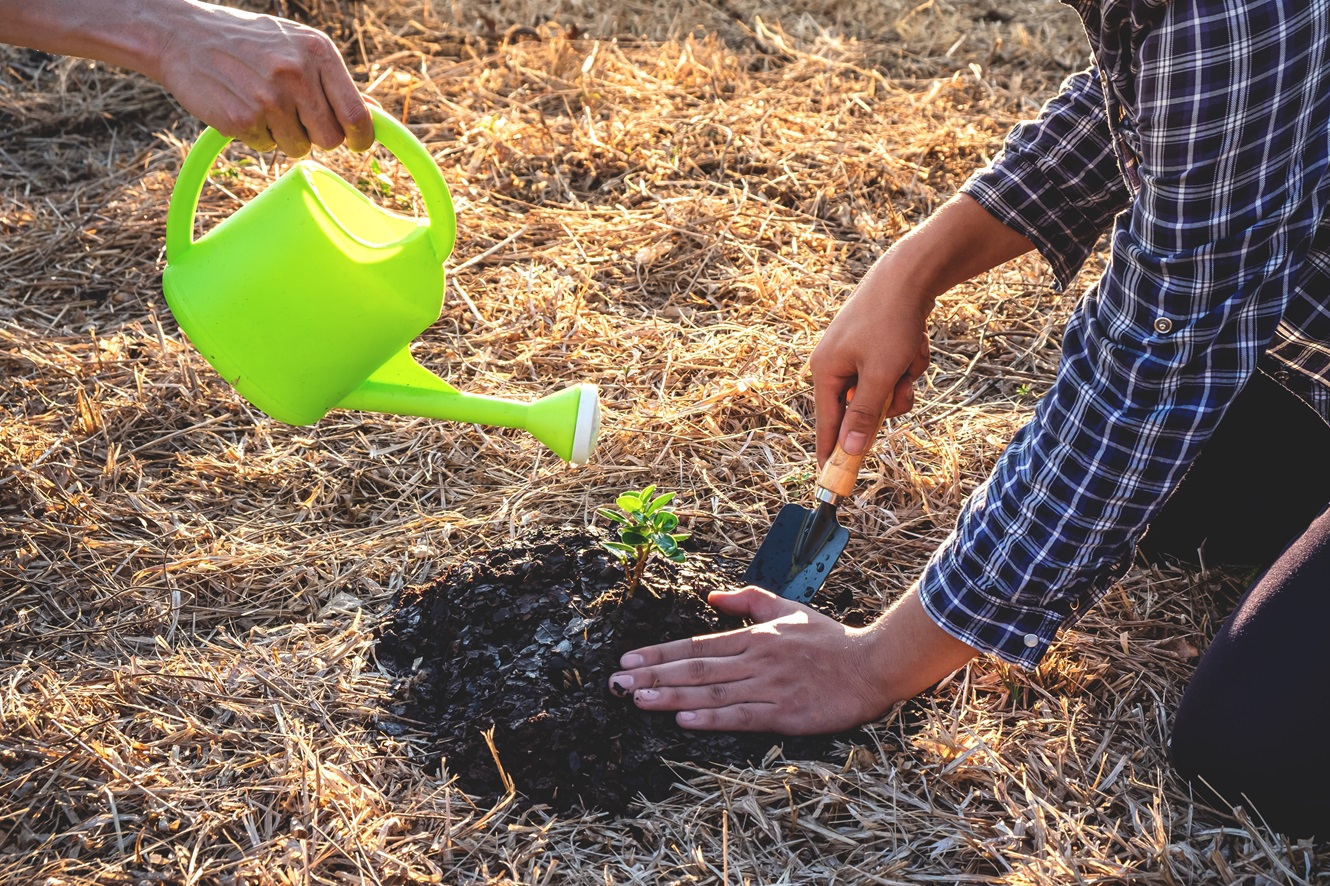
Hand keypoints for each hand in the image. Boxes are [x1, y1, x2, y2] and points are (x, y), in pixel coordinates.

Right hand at [155, 2, 373, 155]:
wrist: (181, 35)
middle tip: (295, 116)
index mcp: (318, 52)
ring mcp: (269, 99)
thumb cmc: (248, 42)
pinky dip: (255, 136)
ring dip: (284, 137)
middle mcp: (297, 74)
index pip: (357, 115)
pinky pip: (265, 148)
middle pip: (330, 139)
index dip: (360, 138)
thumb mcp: (297, 45)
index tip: (356, 143)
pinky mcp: (242, 119)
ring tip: (262, 104)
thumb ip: (334, 81)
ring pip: (298, 148)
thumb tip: (375, 112)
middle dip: (317, 136)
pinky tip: (241, 107)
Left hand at [608, 585, 977, 734]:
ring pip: (711, 692)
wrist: (873, 666)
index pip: (697, 645)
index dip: (660, 653)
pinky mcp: (784, 713)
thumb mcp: (789, 610)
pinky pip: (741, 715)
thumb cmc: (831, 640)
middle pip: (695, 669)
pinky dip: (711, 718)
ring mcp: (769, 688)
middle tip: (617, 683)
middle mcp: (755, 661)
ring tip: (638, 699)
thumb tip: (711, 596)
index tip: (630, 660)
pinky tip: (684, 720)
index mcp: (754, 637)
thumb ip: (749, 601)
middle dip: (653, 676)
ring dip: (671, 696)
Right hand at [809, 258, 930, 466]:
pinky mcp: (874, 347)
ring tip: (910, 357)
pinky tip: (913, 341)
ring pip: (883, 393)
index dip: (831, 454)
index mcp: (825, 372)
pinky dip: (907, 364)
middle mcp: (834, 365)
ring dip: (903, 382)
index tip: (832, 483)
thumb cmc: (890, 323)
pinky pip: (892, 373)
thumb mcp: (880, 375)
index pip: (826, 425)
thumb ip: (864, 415)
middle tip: (901, 388)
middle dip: (888, 401)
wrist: (909, 275)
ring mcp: (855, 355)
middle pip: (861, 410)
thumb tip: (850, 450)